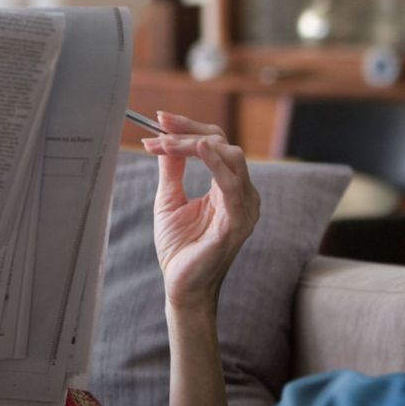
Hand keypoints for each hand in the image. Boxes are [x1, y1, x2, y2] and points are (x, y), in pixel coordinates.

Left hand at [141, 112, 259, 313]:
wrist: (182, 286)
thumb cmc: (179, 248)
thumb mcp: (170, 200)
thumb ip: (172, 170)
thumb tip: (165, 141)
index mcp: (228, 188)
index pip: (214, 145)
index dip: (188, 129)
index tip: (159, 119)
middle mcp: (242, 194)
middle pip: (223, 145)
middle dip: (189, 131)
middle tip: (159, 125)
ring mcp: (244, 207)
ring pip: (230, 158)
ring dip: (195, 145)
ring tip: (167, 140)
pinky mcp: (238, 222)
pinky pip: (232, 185)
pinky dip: (216, 164)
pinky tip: (198, 150)